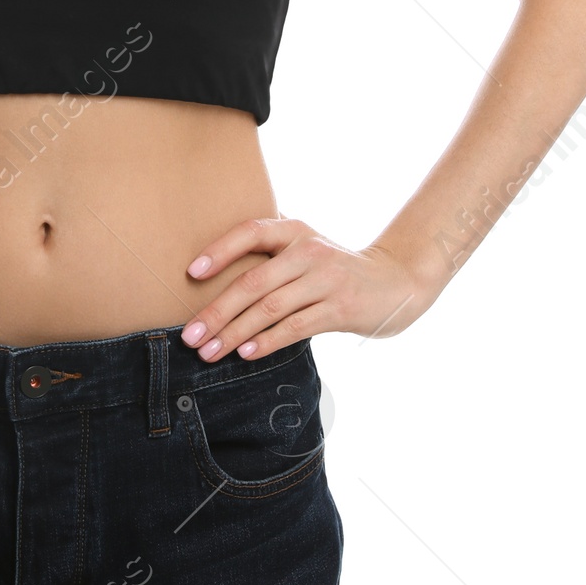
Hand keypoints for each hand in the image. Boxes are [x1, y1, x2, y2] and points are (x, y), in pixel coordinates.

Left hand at [180, 217, 429, 360]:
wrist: (396, 282)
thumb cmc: (335, 269)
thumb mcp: (306, 247)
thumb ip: (270, 249)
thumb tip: (210, 270)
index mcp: (294, 231)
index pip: (250, 232)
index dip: (219, 251)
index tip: (191, 274)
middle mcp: (309, 251)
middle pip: (253, 282)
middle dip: (216, 312)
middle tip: (189, 336)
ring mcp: (326, 279)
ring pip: (270, 308)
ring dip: (234, 333)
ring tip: (209, 352)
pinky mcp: (340, 308)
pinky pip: (295, 327)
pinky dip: (267, 342)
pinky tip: (245, 353)